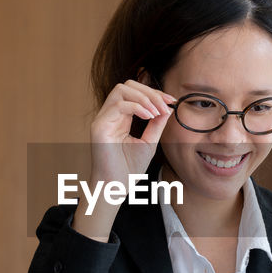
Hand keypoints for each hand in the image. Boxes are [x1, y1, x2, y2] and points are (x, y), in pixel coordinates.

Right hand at [72, 81, 173, 241]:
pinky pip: (118, 105)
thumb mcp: (149, 142)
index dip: (154, 93)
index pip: (135, 93)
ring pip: (121, 90)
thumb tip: (167, 108)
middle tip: (166, 104)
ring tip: (157, 111)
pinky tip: (149, 116)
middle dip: (150, 91)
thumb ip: (156, 124)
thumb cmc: (129, 168)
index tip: (172, 101)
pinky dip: (137, 107)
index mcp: (120, 118)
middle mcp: (109, 115)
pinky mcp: (99, 126)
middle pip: (127, 85)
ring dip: (144, 97)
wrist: (116, 187)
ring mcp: (103, 119)